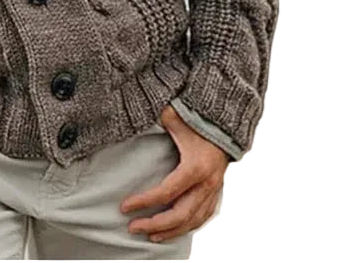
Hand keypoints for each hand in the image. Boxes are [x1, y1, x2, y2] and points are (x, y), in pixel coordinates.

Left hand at [119, 104, 227, 241]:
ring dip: (171, 231)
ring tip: (150, 235)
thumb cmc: (197, 119)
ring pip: (193, 221)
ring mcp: (214, 190)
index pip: (166, 192)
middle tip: (133, 227)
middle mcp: (207, 183)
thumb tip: (131, 115)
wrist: (225, 123)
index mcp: (195, 167)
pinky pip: (203, 217)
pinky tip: (174, 231)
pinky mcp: (217, 192)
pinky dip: (188, 227)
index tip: (124, 206)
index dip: (144, 201)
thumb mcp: (174, 116)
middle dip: (155, 224)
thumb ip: (154, 118)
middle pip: (180, 215)